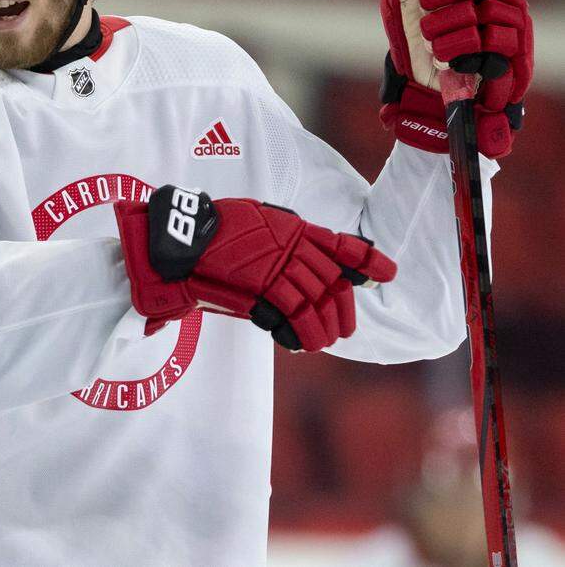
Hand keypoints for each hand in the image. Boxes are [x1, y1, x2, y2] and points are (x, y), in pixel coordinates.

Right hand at [114, 187, 396, 351]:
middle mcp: (292, 244)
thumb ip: (278, 239)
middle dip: (342, 310)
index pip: (340, 244)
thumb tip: (295, 267)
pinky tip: (301, 345)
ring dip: (323, 328)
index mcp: (292, 227)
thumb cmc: (210, 232)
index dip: (367, 260)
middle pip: (333, 281)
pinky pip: (295, 312)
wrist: (182, 239)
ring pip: (317, 300)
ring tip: (321, 342)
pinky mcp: (264, 282)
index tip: (387, 273)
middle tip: (342, 330)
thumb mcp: (253, 223)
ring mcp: (279, 262)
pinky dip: (302, 333)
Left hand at [378, 0, 533, 157]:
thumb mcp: (411, 17)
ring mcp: (515, 27)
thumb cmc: (430, 50)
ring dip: (452, 22)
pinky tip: (445, 54)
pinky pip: (498, 41)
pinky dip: (466, 45)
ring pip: (488, 11)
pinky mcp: (516, 56)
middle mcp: (506, 1)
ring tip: (431, 37)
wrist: (442, 98)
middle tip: (424, 4)